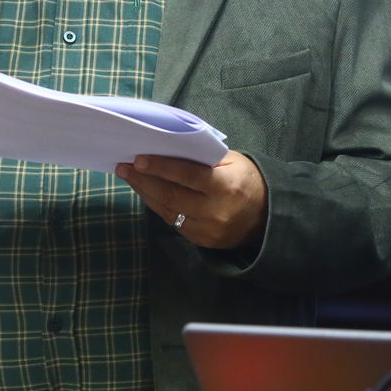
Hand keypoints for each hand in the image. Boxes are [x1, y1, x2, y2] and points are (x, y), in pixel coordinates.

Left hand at [116, 151, 267, 249]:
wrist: (267, 216)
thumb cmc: (246, 179)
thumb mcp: (232, 161)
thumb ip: (202, 158)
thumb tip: (166, 149)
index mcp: (225, 187)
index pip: (188, 176)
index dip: (161, 167)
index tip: (138, 159)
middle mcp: (215, 211)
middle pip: (171, 195)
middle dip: (143, 180)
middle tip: (123, 166)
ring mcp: (207, 230)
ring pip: (167, 210)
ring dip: (145, 192)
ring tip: (129, 177)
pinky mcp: (201, 241)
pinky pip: (172, 221)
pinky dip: (157, 205)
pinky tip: (146, 192)